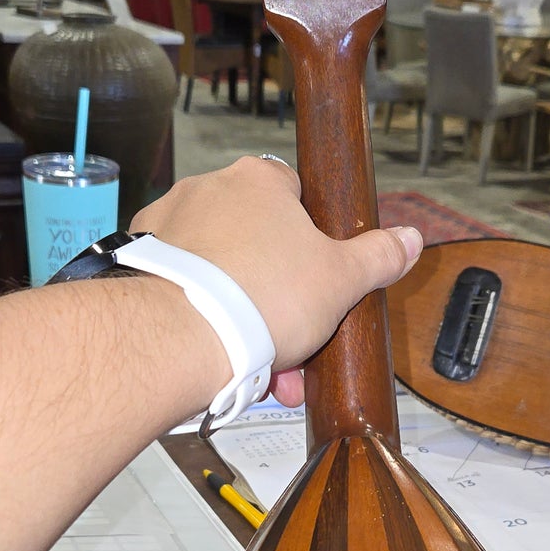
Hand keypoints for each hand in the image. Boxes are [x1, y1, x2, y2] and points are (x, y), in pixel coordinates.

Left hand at [129, 158, 421, 405]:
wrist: (180, 340)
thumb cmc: (261, 299)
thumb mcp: (342, 280)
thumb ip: (377, 257)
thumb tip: (408, 240)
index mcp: (259, 181)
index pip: (296, 194)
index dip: (313, 239)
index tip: (319, 275)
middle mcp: (208, 191)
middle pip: (258, 243)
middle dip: (281, 297)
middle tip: (298, 340)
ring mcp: (169, 226)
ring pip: (222, 273)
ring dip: (247, 317)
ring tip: (265, 369)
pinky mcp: (141, 265)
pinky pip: (185, 290)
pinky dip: (205, 320)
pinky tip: (223, 359)